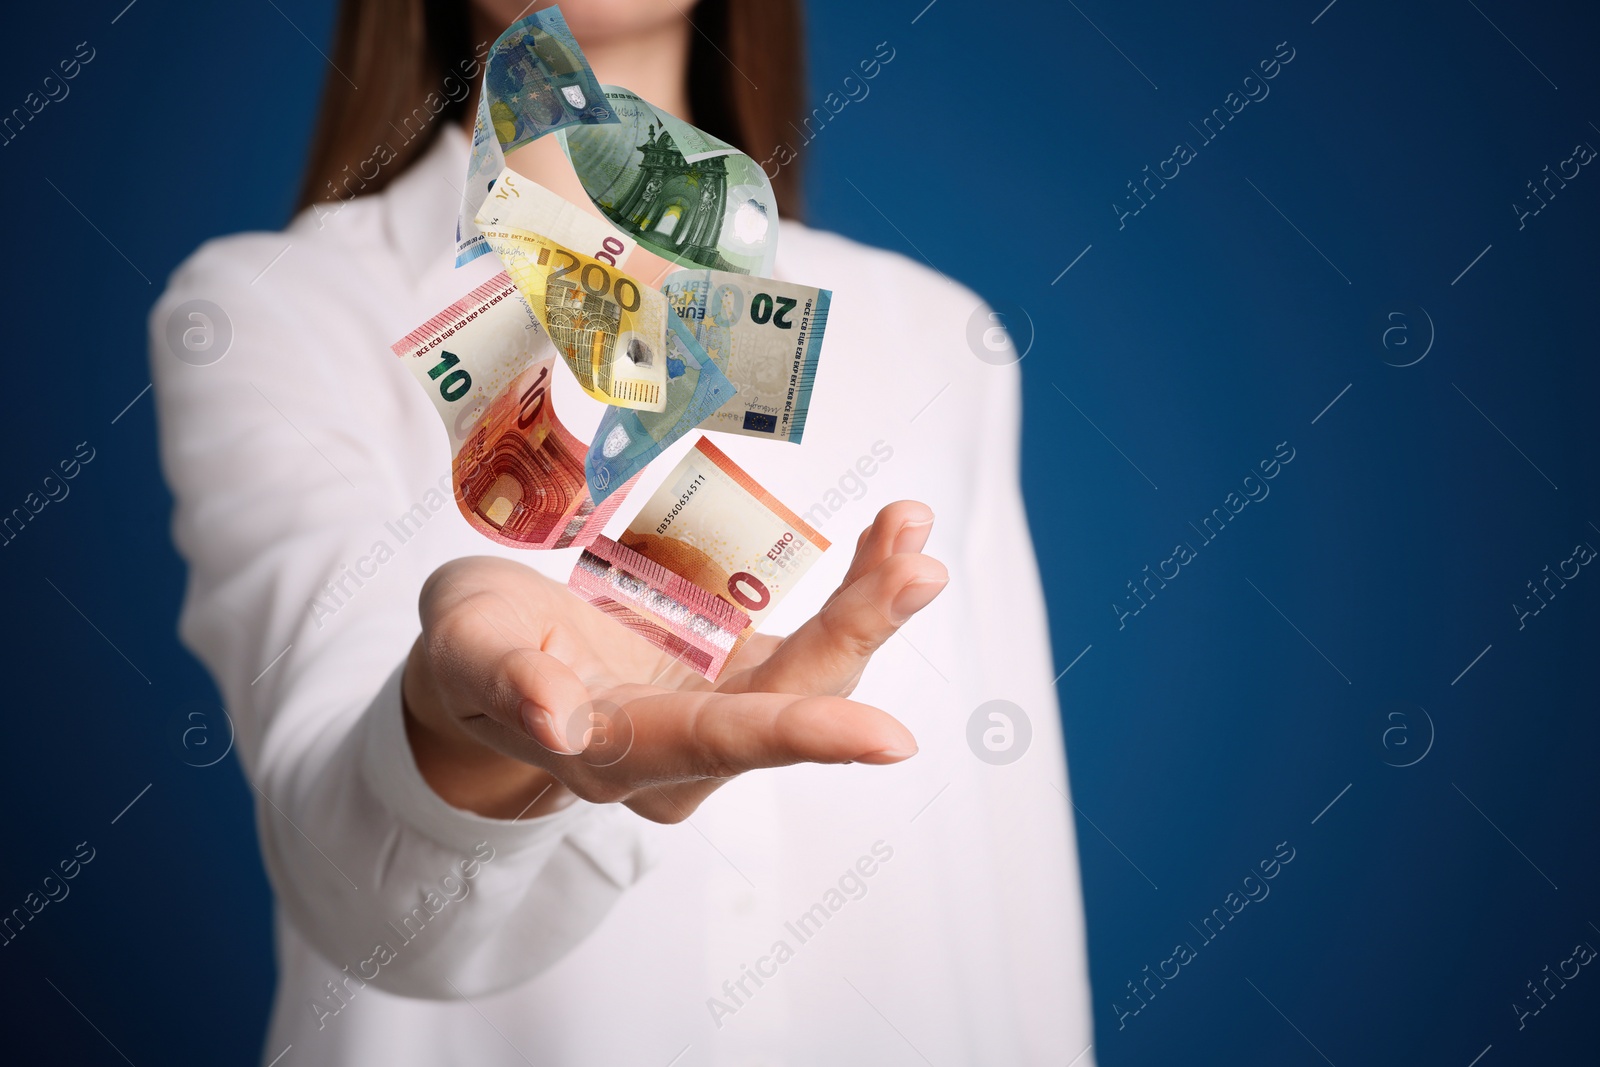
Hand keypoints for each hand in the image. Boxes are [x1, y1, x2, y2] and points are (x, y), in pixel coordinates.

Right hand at [402, 501, 947, 822]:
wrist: (489, 660)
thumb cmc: (471, 655)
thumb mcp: (466, 654)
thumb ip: (507, 682)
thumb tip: (557, 719)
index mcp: (622, 755)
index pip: (723, 744)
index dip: (805, 735)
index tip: (890, 738)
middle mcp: (690, 750)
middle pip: (793, 698)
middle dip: (860, 632)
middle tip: (918, 568)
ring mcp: (723, 710)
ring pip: (816, 666)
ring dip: (870, 602)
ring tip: (911, 531)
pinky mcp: (740, 672)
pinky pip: (811, 633)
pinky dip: (855, 586)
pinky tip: (892, 536)